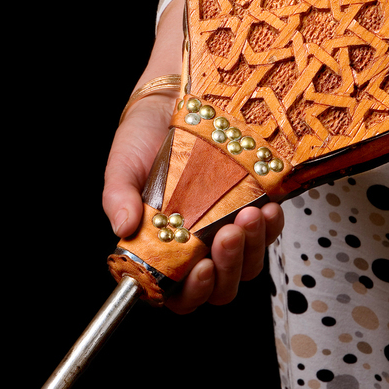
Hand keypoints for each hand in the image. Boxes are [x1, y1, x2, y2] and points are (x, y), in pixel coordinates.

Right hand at [102, 0, 284, 312]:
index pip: (175, 293)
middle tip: (227, 234)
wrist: (180, 94)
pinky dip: (271, 226)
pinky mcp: (252, 205)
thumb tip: (123, 228)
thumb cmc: (146, 132)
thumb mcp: (123, 162)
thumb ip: (117, 196)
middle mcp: (195, 244)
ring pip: (246, 265)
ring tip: (247, 214)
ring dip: (251, 249)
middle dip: (227, 269)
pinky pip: (268, 233)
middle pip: (218, 288)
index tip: (199, 270)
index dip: (189, 295)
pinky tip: (267, 206)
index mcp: (160, 246)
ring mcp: (225, 227)